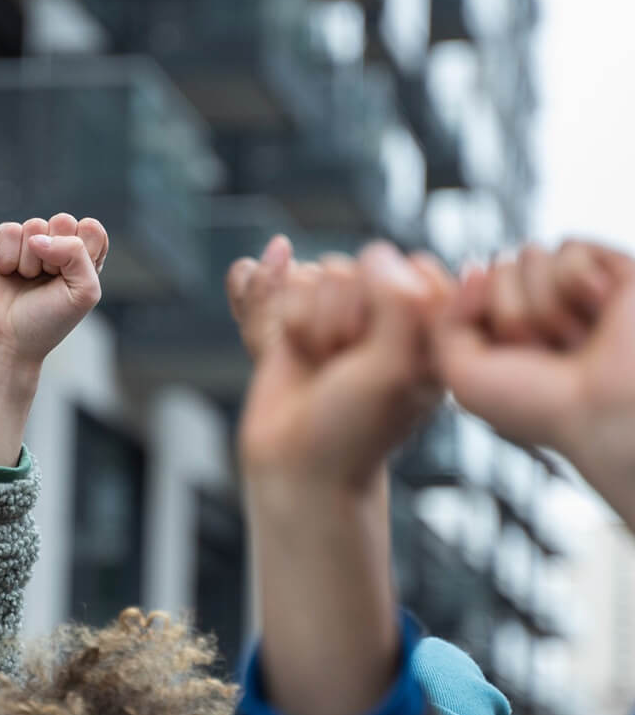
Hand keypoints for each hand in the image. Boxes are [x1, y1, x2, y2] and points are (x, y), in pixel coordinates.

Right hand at [0, 215, 107, 465]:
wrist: (5, 341)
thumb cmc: (47, 321)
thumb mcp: (84, 291)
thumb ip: (78, 252)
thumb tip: (38, 237)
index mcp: (79, 257)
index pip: (90, 228)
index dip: (83, 250)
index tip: (71, 279)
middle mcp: (52, 246)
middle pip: (63, 220)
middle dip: (57, 254)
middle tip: (46, 280)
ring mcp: (23, 242)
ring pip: (35, 225)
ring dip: (31, 261)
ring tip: (24, 281)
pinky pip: (9, 230)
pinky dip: (9, 257)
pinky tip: (4, 273)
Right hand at [230, 238, 451, 486]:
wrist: (295, 464)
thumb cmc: (354, 428)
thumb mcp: (393, 367)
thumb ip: (398, 300)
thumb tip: (373, 251)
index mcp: (432, 326)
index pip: (412, 269)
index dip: (389, 310)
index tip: (385, 361)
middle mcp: (390, 315)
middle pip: (358, 269)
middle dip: (342, 320)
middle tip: (345, 370)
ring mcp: (344, 314)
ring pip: (320, 276)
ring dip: (311, 324)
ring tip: (320, 365)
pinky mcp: (302, 318)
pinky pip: (285, 286)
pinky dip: (282, 318)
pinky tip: (296, 351)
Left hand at [435, 240, 634, 527]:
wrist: (608, 412)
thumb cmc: (537, 403)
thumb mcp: (461, 371)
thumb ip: (444, 317)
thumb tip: (477, 266)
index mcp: (504, 328)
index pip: (470, 286)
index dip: (480, 319)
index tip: (508, 362)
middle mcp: (540, 304)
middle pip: (498, 267)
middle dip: (512, 313)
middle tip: (547, 353)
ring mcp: (577, 286)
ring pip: (530, 255)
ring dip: (545, 305)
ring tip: (577, 339)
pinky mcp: (615, 269)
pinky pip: (569, 248)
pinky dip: (577, 284)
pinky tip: (601, 312)